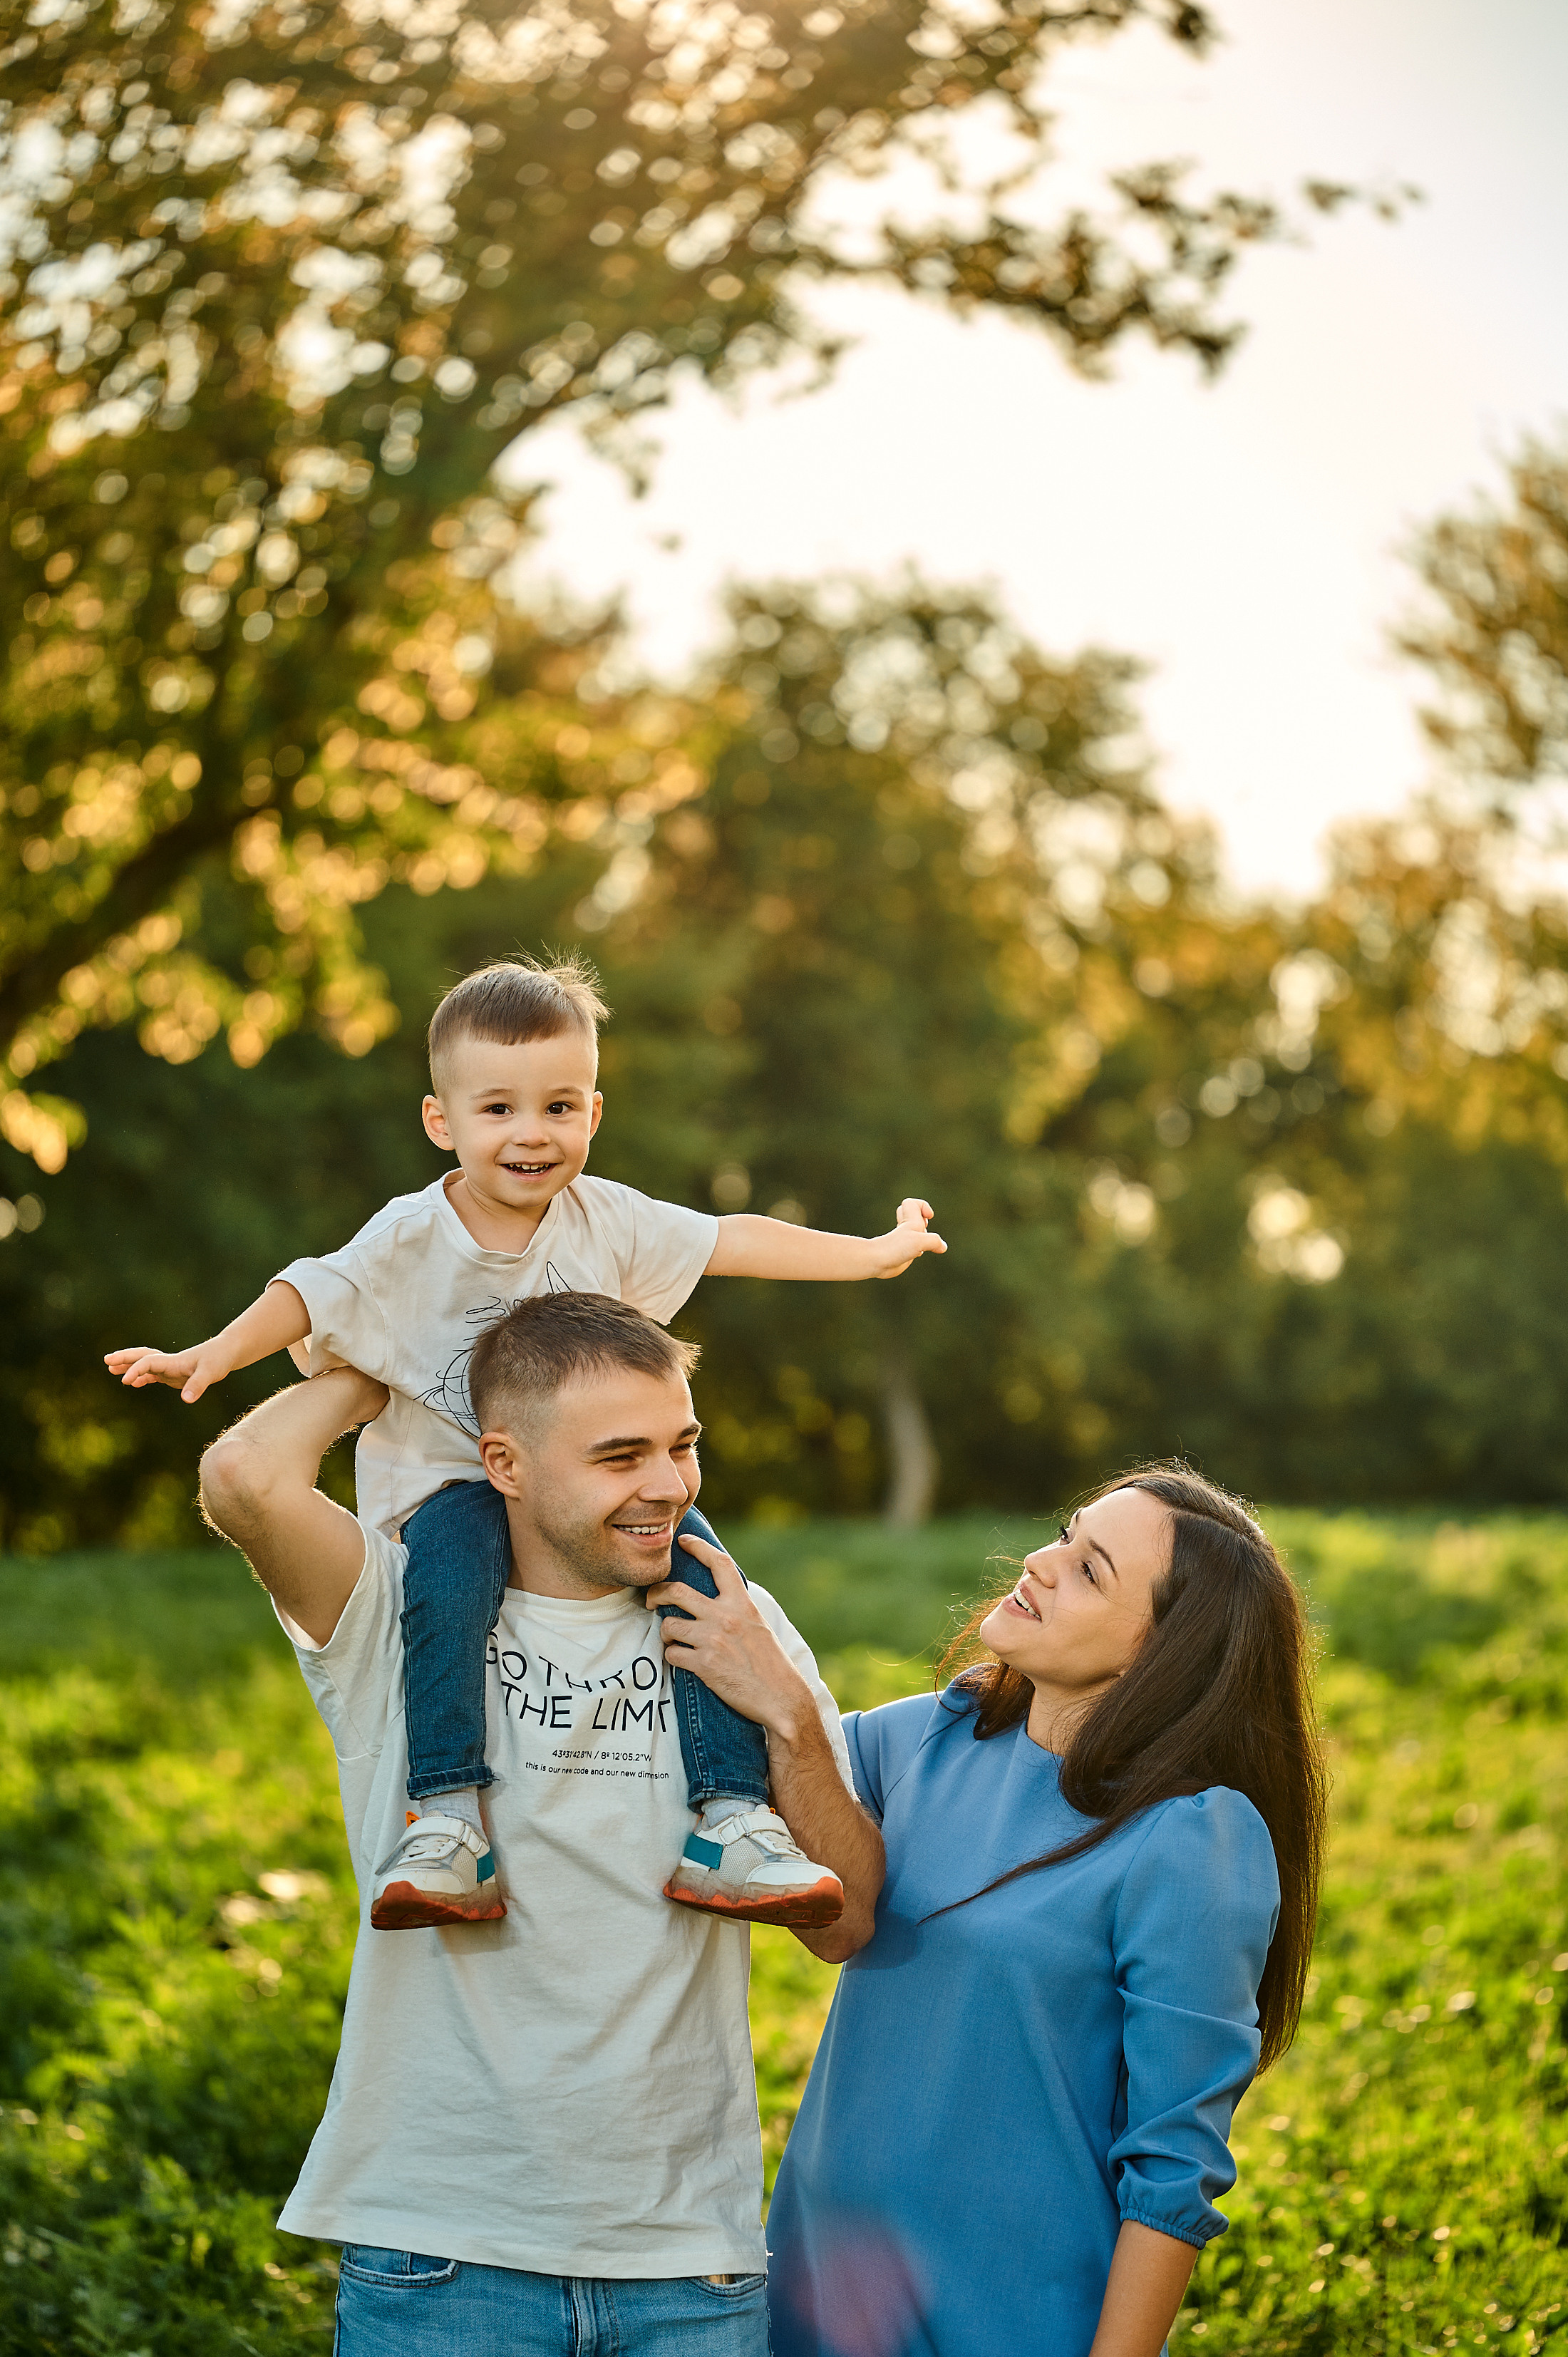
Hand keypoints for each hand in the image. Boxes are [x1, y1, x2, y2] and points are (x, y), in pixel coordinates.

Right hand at [105, 1339, 232, 1403]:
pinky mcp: (174, 1373)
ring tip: (110, 1368)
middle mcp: (169, 1362)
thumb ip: (198, 1385)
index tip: (125, 1380)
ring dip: (129, 1365)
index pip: (149, 1362)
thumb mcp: (211, 1372)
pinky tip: (133, 1384)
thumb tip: (186, 1400)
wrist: (227, 1352)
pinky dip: (142, 1377)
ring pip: (144, 1364)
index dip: (136, 1369)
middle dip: (124, 1358)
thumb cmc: (219, 1359)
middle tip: (106, 1360)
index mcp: (173, 1361)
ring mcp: (170, 1367)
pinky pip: (153, 1374)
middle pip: (142, 1357)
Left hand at [648, 1534, 815, 1739]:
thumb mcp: (757, 1624)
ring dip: (666, 1634)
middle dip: (657, 1593)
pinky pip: (672, 1655)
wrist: (781, 1697)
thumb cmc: (770, 1663)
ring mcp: (713, 1640)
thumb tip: (714, 1597)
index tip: (684, 1541)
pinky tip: (683, 1661)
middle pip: (677, 1591)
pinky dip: (673, 1657)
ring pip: (669, 1626)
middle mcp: (725, 1617)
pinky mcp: (704, 1665)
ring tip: (674, 1641)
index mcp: (742, 1604)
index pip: (719, 1564)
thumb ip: (736, 1608)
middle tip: (651, 1600)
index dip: (699, 1547)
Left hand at [871, 1197, 946, 1278]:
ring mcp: (904, 1240)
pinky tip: (916, 1254)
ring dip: (924, 1237)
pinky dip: (919, 1250)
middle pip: (913, 1215)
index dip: (923, 1206)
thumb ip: (934, 1241)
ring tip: (922, 1244)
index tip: (928, 1217)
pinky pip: (914, 1246)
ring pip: (915, 1232)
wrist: (876, 1262)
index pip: (912, 1203)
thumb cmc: (895, 1248)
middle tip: (923, 1227)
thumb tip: (942, 1247)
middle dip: (923, 1219)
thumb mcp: (919, 1241)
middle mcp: (906, 1229)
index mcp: (910, 1221)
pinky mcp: (903, 1252)